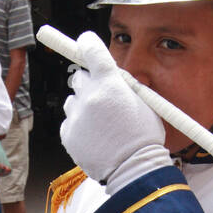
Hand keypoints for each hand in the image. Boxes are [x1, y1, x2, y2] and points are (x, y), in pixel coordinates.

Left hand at [60, 31, 168, 186]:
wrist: (134, 170)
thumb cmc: (144, 138)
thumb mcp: (143, 103)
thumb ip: (123, 86)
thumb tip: (111, 75)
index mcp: (110, 83)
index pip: (91, 49)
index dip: (87, 43)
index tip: (84, 42)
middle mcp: (89, 96)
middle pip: (79, 77)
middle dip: (89, 83)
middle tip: (101, 97)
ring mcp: (76, 116)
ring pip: (72, 101)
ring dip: (82, 106)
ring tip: (100, 124)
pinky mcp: (68, 134)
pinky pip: (69, 122)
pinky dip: (78, 126)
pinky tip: (94, 137)